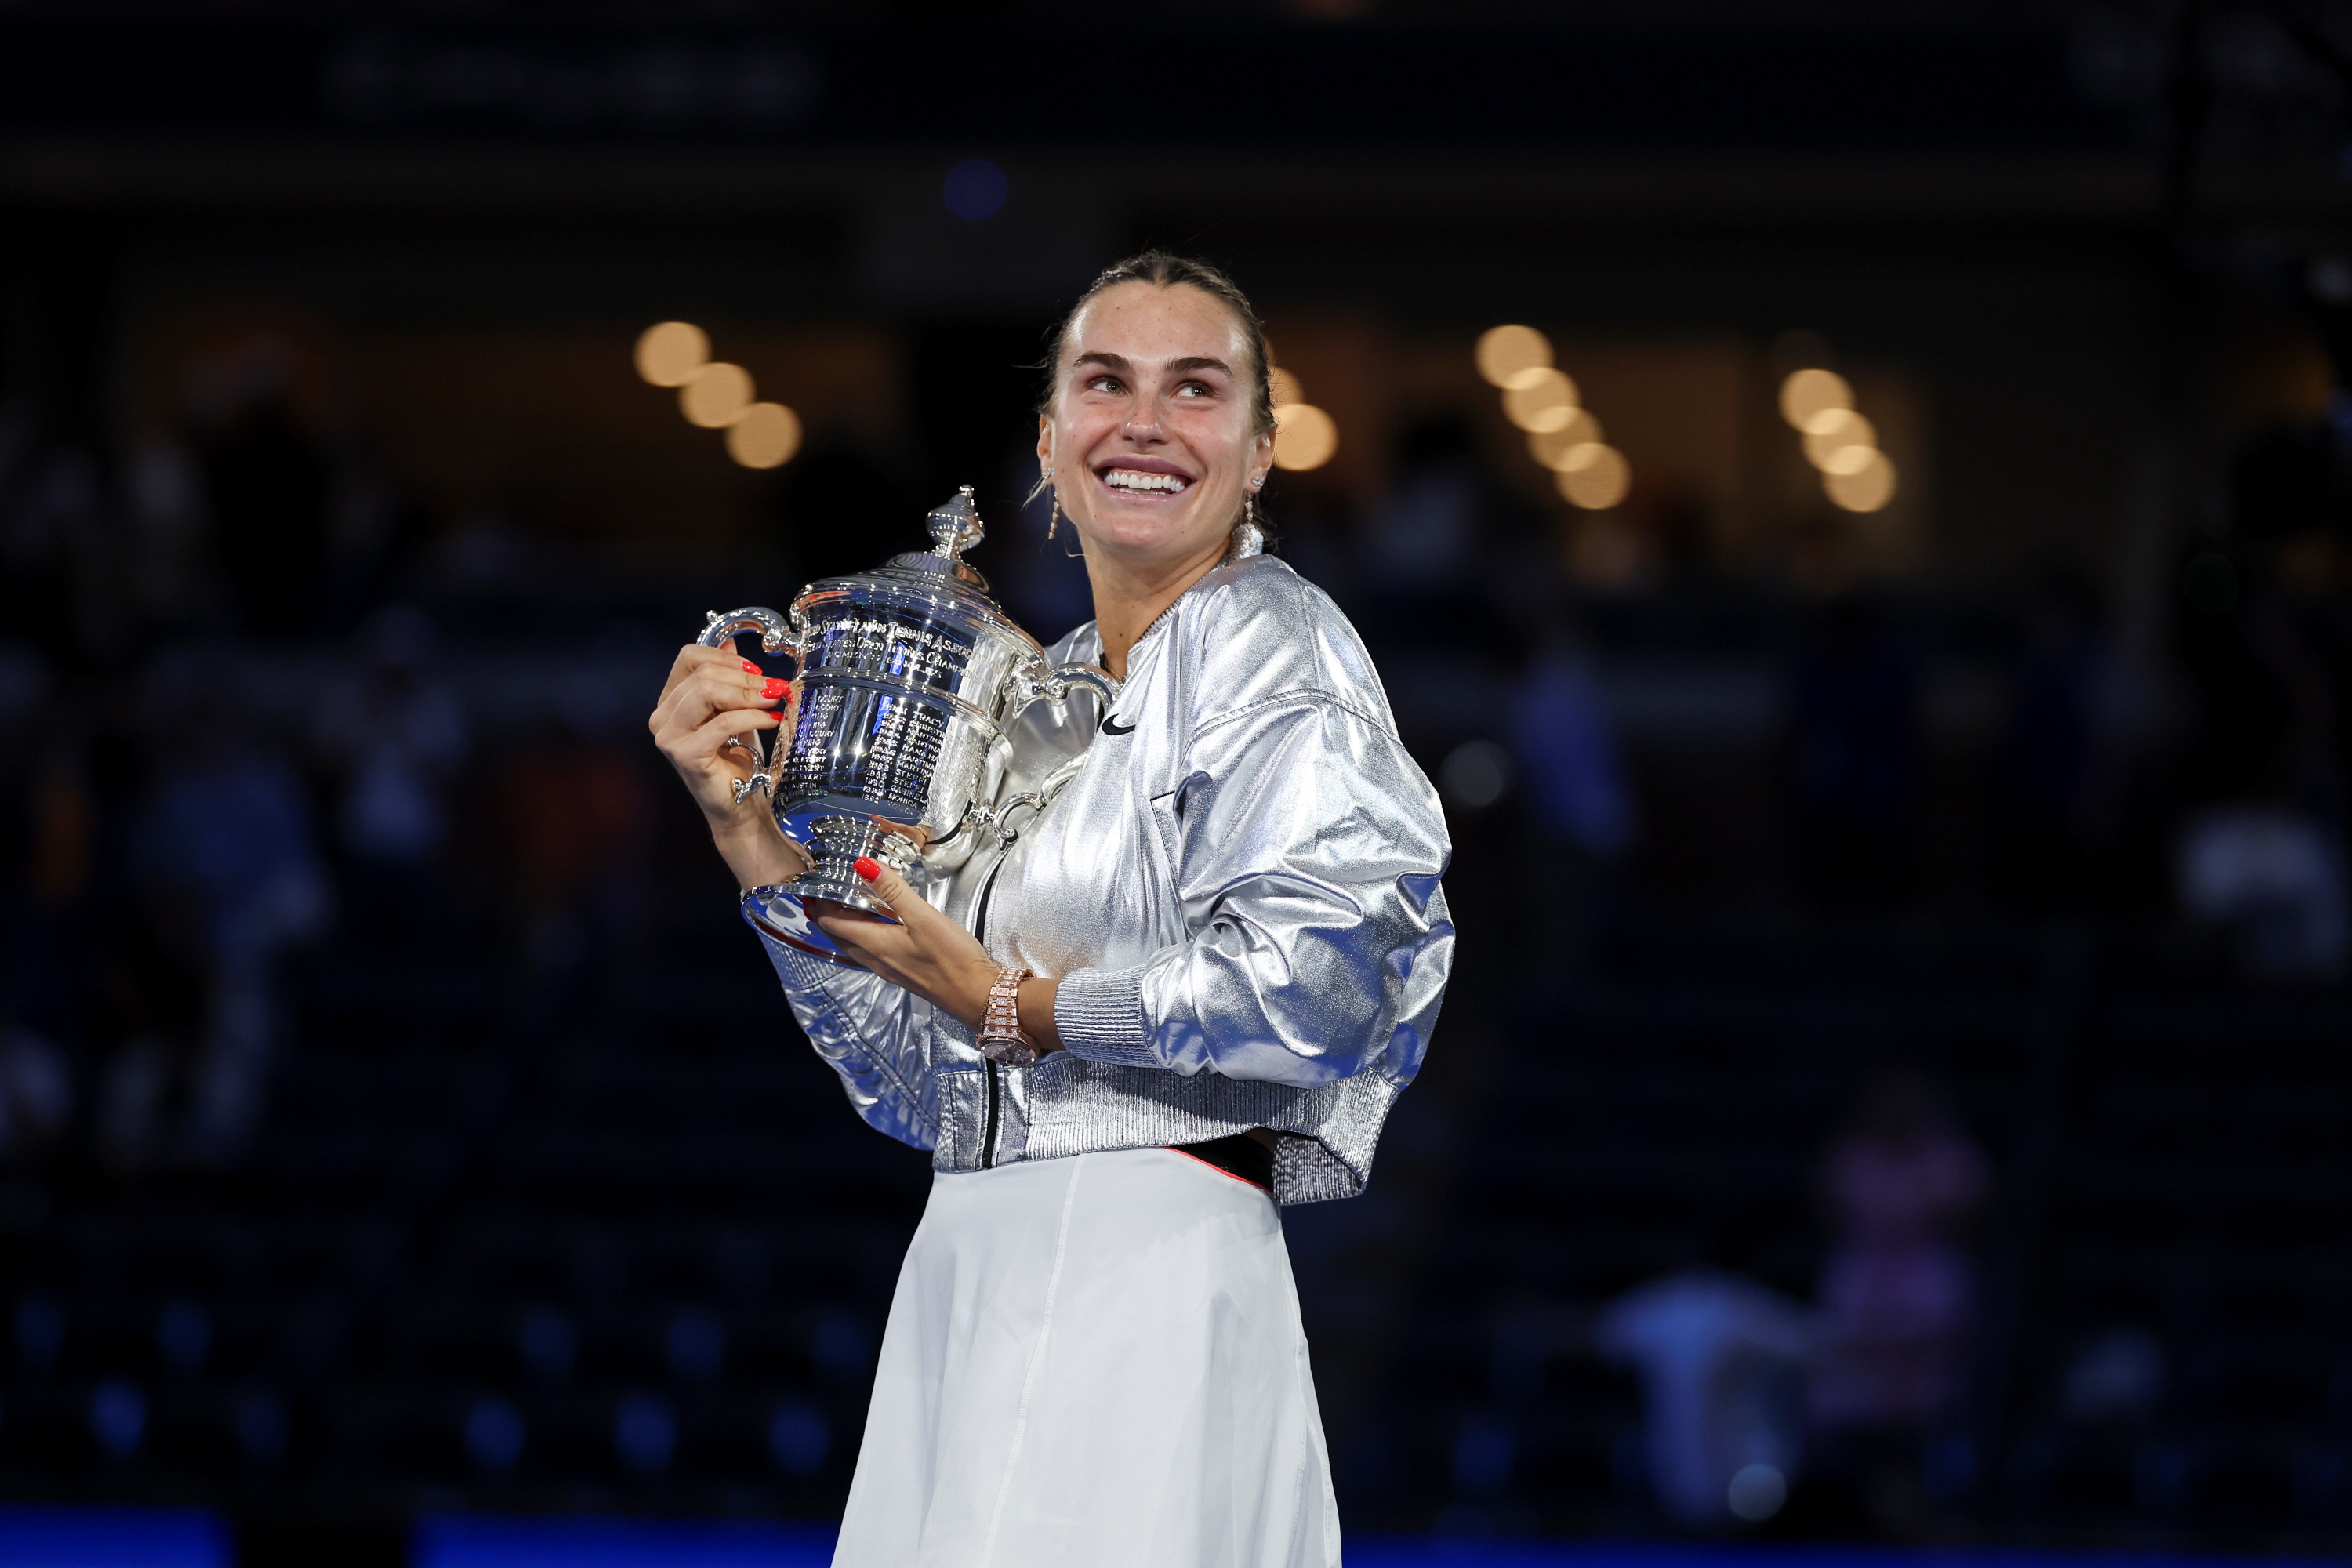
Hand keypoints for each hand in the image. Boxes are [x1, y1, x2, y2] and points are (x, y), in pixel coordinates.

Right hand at [649, 643, 806, 886]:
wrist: (740, 805)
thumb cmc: (738, 758)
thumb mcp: (736, 709)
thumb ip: (729, 679)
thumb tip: (731, 642)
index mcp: (670, 700)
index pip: (689, 657)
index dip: (726, 659)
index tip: (757, 671)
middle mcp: (661, 716)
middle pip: (703, 674)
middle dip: (746, 679)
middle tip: (776, 689)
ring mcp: (668, 736)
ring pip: (708, 692)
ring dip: (749, 694)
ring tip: (774, 702)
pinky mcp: (684, 754)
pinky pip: (723, 722)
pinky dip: (753, 717)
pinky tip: (773, 720)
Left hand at [817, 857, 1062, 1052]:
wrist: (977, 996)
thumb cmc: (952, 958)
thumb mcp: (924, 918)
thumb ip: (893, 891)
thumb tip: (861, 864)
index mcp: (874, 944)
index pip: (831, 922)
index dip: (818, 902)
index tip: (813, 881)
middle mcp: (875, 959)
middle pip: (838, 935)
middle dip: (825, 912)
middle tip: (823, 889)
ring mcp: (888, 968)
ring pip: (853, 944)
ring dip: (844, 924)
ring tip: (844, 902)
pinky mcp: (902, 971)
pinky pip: (870, 950)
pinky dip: (863, 933)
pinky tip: (877, 924)